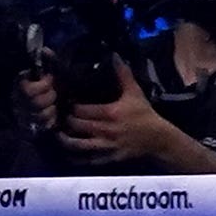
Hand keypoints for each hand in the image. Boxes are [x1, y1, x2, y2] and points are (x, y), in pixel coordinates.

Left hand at [55, 61, 203, 169]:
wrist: (157, 138)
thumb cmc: (144, 114)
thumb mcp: (135, 92)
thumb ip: (123, 74)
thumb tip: (114, 56)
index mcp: (110, 113)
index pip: (83, 110)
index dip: (71, 107)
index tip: (63, 102)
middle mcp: (106, 130)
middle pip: (78, 126)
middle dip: (66, 121)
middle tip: (58, 116)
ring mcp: (106, 146)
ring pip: (79, 145)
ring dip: (66, 140)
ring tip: (57, 134)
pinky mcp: (108, 158)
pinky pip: (88, 160)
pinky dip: (77, 157)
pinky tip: (69, 153)